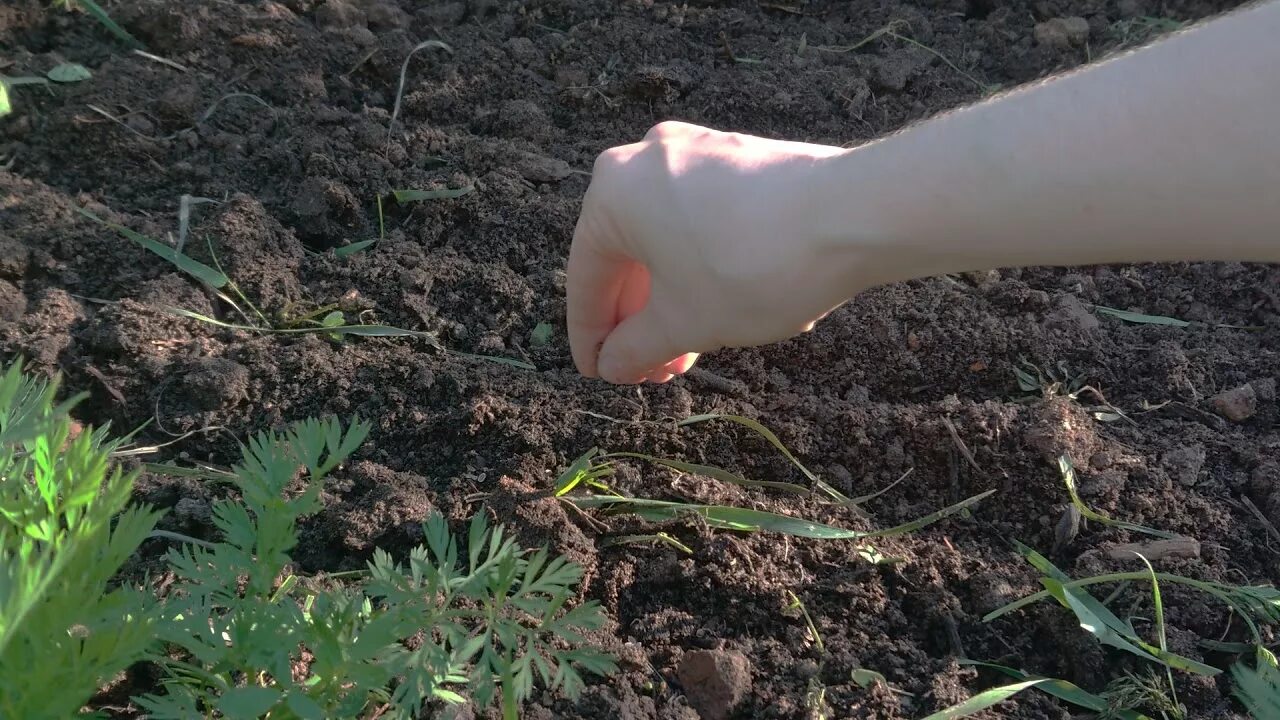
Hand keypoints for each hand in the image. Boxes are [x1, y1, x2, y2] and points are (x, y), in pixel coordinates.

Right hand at [567, 121, 853, 383]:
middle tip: (651, 371)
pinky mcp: (736, 158)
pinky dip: (698, 267)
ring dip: (670, 300)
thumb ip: (636, 347)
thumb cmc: (753, 267)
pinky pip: (698, 220)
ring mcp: (695, 152)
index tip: (598, 375)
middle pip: (626, 256)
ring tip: (688, 352)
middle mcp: (644, 159)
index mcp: (613, 193)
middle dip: (638, 321)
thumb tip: (612, 363)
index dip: (591, 337)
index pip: (587, 278)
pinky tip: (719, 310)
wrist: (851, 215)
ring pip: (665, 240)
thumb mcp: (685, 323)